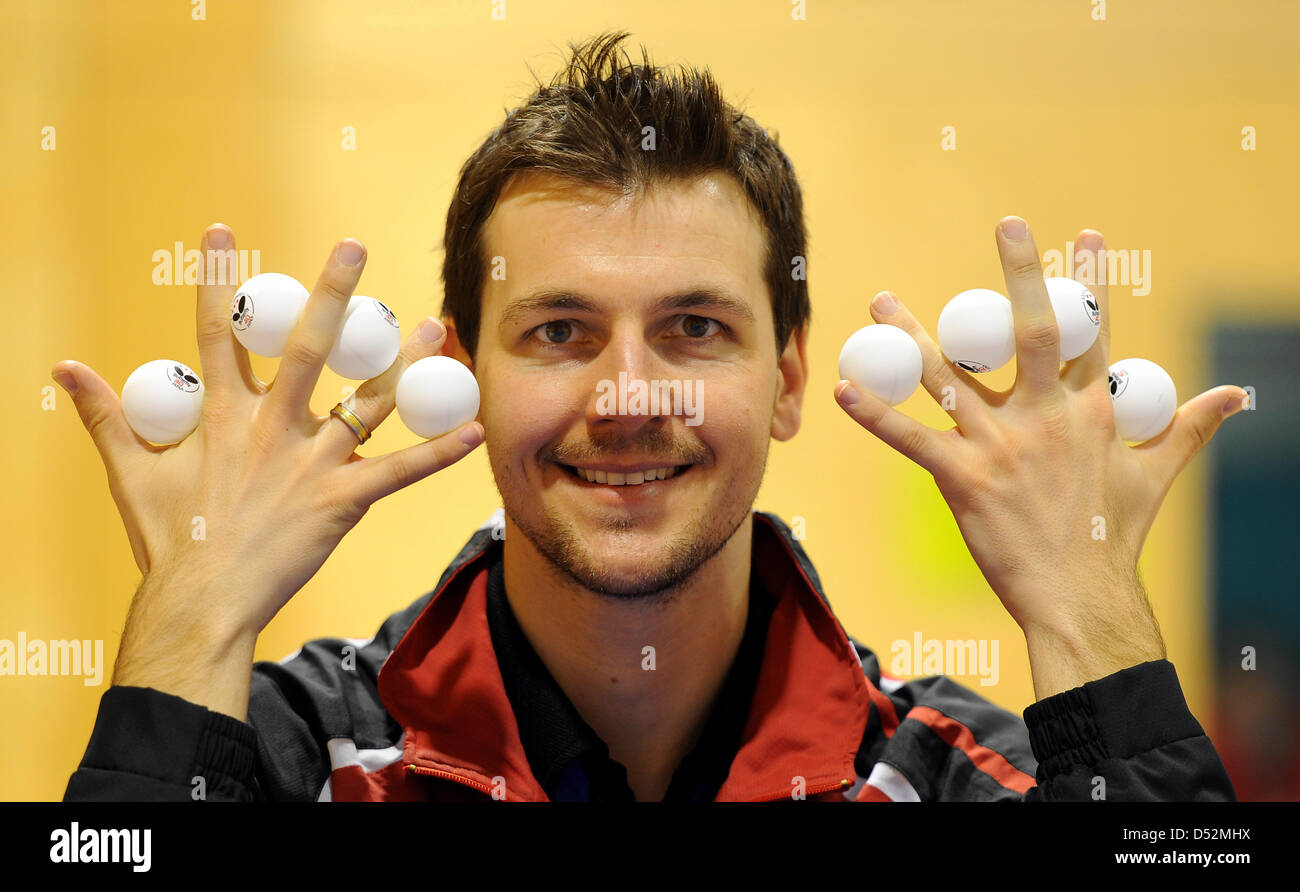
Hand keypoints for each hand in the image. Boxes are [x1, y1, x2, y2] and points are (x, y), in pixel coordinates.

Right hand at [51, 224, 483, 640]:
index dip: (220, 282)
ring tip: (433, 325)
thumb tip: (63, 370)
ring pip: (366, 401)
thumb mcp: (129, 473)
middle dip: (330, 294)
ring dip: (402, 363)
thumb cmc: (168, 540)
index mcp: (222, 416)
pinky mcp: (342, 500)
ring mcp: (311, 463)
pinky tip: (474, 428)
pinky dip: (438, 452)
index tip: (223, 232)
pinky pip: (399, 472)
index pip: (216, 333)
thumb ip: (104, 416)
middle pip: (306, 348)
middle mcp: (272, 428)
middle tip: (353, 246)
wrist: (200, 603)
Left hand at [834, 218, 1247, 691]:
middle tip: (1009, 223)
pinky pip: (911, 438)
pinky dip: (873, 413)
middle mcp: (1047, 417)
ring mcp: (1003, 445)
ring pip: (951, 376)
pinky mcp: (964, 478)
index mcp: (1093, 411)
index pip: (1094, 332)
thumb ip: (1188, 427)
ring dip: (911, 337)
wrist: (1082, 600)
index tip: (1083, 233)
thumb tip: (1235, 396)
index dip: (1089, 280)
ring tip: (882, 302)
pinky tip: (841, 388)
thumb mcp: (1156, 475)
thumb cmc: (1115, 539)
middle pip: (1034, 330)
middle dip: (1023, 274)